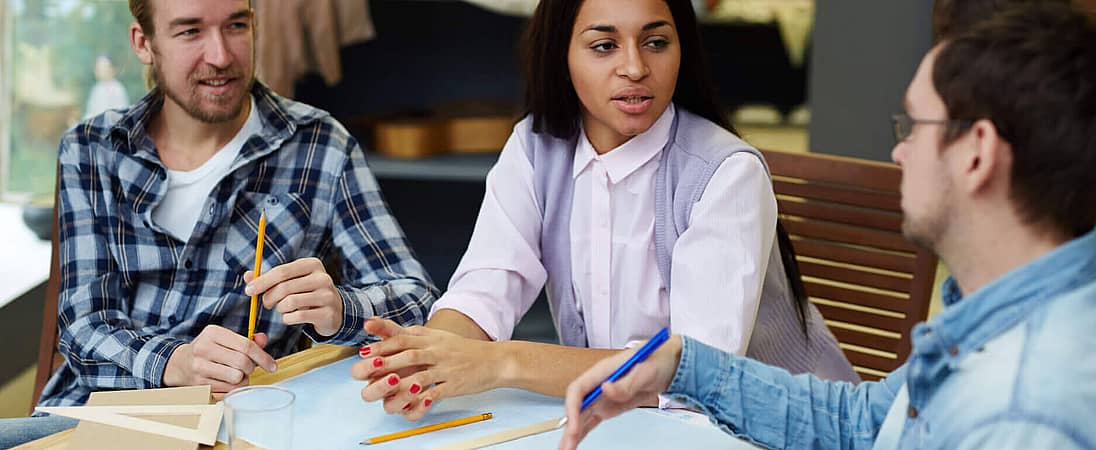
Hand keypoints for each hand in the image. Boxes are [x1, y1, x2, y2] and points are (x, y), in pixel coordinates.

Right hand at [163, 325, 276, 392]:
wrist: (180, 364)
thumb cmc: (208, 350)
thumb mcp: (224, 339)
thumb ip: (246, 340)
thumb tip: (263, 339)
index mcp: (213, 333)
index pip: (246, 345)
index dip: (263, 357)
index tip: (272, 366)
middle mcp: (204, 348)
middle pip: (243, 363)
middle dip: (251, 368)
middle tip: (247, 369)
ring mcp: (200, 367)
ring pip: (237, 378)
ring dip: (242, 379)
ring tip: (234, 374)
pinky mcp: (199, 384)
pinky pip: (228, 390)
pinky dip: (232, 388)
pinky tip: (225, 381)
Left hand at [244, 257, 342, 336]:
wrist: (334, 311)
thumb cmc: (306, 292)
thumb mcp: (291, 281)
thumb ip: (270, 278)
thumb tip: (247, 276)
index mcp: (312, 264)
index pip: (282, 271)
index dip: (262, 281)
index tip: (248, 290)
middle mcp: (322, 277)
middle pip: (284, 287)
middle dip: (269, 297)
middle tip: (266, 304)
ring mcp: (327, 295)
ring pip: (290, 302)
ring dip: (280, 309)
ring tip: (282, 309)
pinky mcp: (328, 313)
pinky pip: (297, 316)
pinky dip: (288, 319)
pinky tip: (290, 317)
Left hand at [350, 317, 504, 420]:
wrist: (494, 360)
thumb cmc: (461, 350)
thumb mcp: (437, 336)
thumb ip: (411, 334)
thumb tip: (382, 327)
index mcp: (430, 339)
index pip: (402, 338)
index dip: (382, 344)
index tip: (364, 351)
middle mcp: (436, 351)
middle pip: (408, 355)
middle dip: (386, 362)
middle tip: (367, 369)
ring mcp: (445, 368)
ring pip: (420, 375)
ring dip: (400, 383)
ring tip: (384, 389)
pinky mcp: (454, 384)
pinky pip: (436, 393)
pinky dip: (422, 399)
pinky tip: (410, 404)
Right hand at [557, 335, 682, 449]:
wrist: (666, 365)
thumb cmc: (655, 361)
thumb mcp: (645, 370)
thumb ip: (626, 383)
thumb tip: (606, 388)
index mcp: (601, 371)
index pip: (578, 389)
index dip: (572, 408)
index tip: (574, 425)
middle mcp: (597, 384)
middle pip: (576, 406)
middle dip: (569, 427)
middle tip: (566, 447)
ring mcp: (601, 397)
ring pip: (581, 416)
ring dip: (573, 433)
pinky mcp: (608, 407)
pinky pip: (591, 420)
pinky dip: (582, 432)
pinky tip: (575, 443)